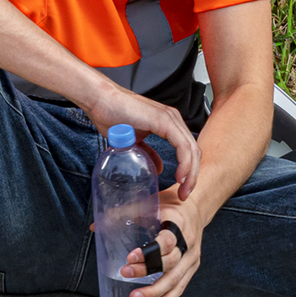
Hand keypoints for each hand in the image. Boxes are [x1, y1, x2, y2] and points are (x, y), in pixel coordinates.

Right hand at [80, 80, 200, 199]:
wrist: (101, 101)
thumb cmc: (113, 116)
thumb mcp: (135, 141)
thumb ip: (148, 153)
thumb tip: (160, 168)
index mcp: (169, 124)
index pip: (188, 150)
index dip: (190, 170)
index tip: (183, 189)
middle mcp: (174, 120)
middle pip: (194, 151)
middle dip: (193, 176)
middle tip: (185, 194)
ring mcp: (171, 119)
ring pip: (192, 149)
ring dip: (191, 172)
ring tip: (184, 189)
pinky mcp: (164, 121)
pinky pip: (182, 145)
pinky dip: (184, 162)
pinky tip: (180, 176)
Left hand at [119, 187, 202, 296]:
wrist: (196, 207)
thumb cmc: (170, 204)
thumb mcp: (149, 202)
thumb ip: (124, 213)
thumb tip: (95, 226)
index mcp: (178, 223)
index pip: (167, 241)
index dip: (149, 251)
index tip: (130, 257)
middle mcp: (188, 241)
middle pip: (170, 262)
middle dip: (146, 271)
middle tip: (125, 273)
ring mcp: (192, 256)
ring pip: (176, 278)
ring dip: (155, 291)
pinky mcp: (192, 266)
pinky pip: (181, 285)